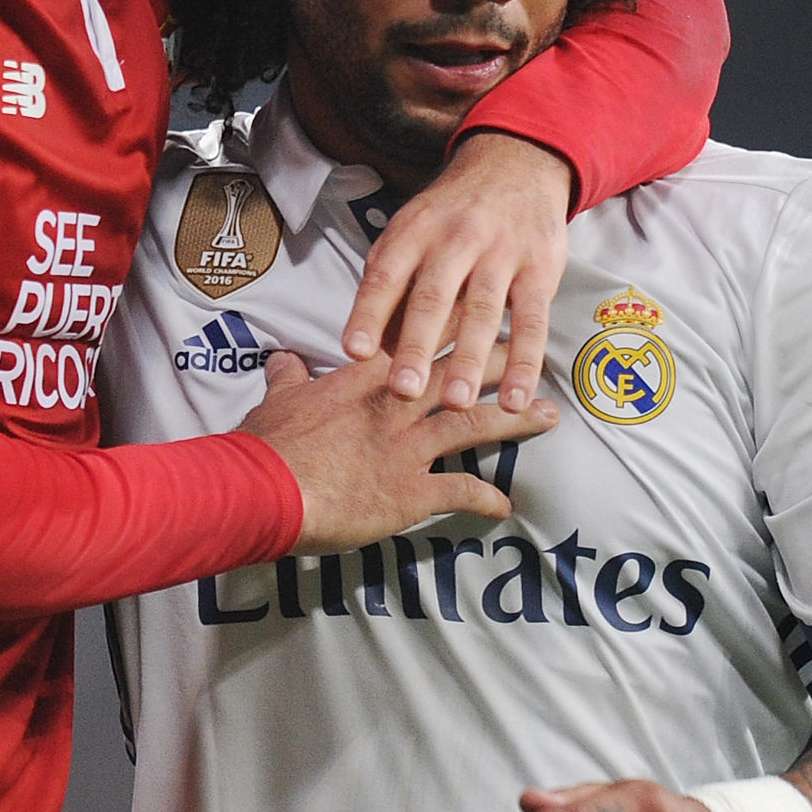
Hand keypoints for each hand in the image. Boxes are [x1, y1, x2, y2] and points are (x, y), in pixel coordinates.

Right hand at [240, 347, 557, 553]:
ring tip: (548, 416)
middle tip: (535, 353)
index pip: (420, 337)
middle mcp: (397, 402)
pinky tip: (505, 505)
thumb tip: (284, 361)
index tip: (483, 306)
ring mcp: (408, 446)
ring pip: (475, 424)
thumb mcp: (277, 401)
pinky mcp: (411, 491)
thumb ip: (290, 378)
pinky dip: (487, 498)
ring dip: (515, 420)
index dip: (455, 322)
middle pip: (462, 371)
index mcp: (367, 375)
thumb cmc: (268, 444)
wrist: (263, 489)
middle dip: (501, 360)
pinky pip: (462, 491)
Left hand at [341, 132, 571, 413]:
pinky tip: (516, 399)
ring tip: (456, 402)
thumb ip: (391, 281)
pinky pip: (533, 321)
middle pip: (434, 296)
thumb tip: (369, 347)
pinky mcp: (539, 269)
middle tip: (403, 390)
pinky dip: (526, 363)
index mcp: (415, 230)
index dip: (369, 312)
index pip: (387, 273)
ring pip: (483, 311)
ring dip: (469, 360)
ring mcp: (501, 253)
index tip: (354, 352)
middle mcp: (456, 239)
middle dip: (417, 345)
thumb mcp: (413, 229)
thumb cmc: (452, 213)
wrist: (516, 163)